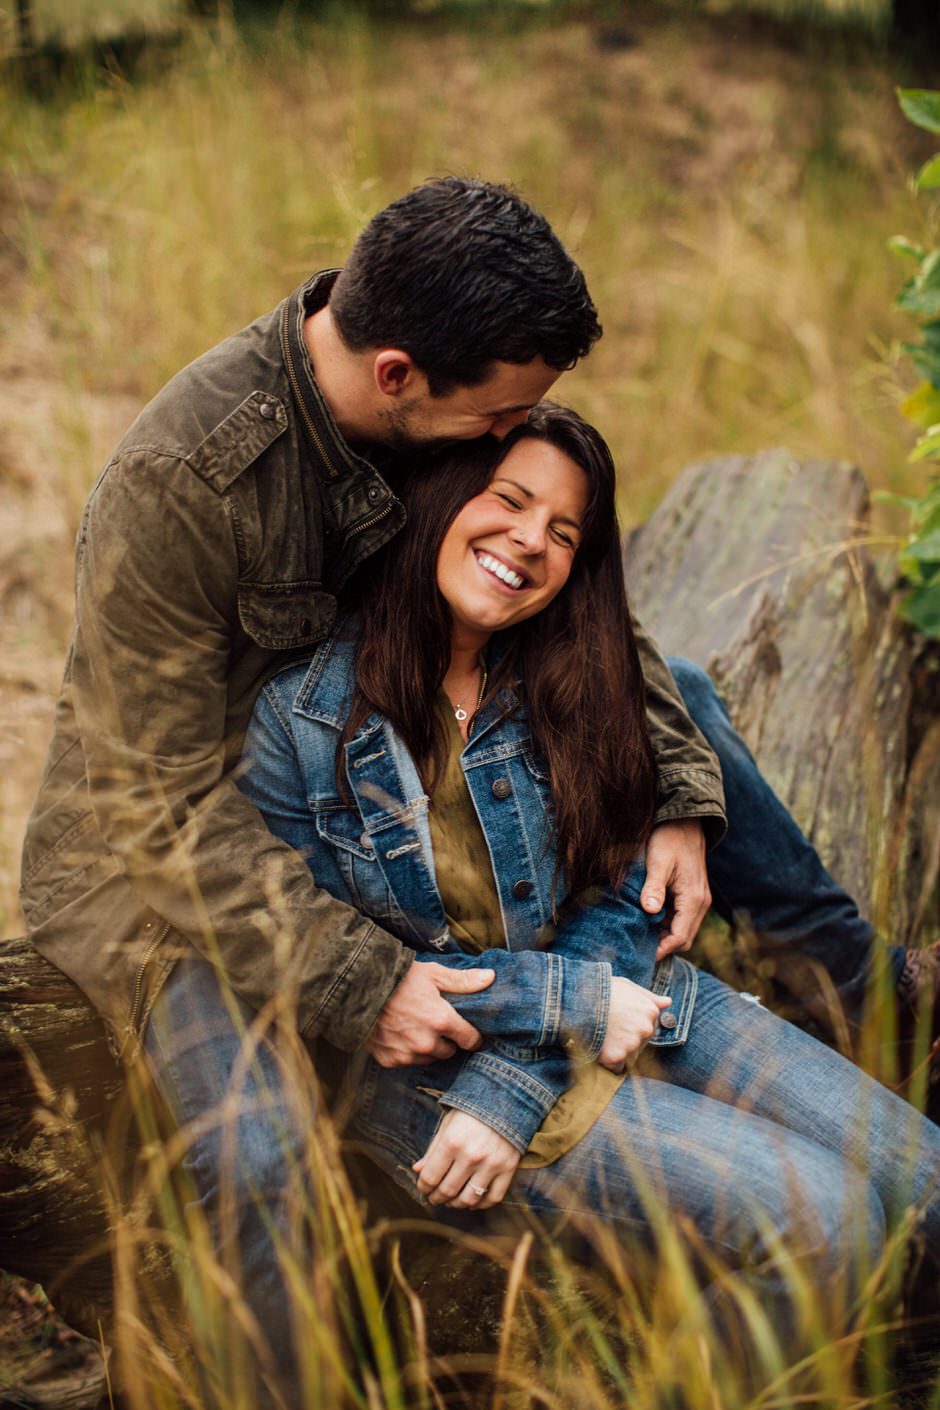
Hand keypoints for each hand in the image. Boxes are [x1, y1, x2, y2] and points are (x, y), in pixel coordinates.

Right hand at [367, 961, 494, 1067]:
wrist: (357, 989)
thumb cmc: (398, 979)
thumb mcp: (433, 974)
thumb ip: (463, 981)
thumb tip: (491, 978)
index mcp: (442, 1021)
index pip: (470, 1040)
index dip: (472, 1035)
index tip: (468, 1030)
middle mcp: (427, 1043)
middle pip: (450, 1051)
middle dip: (447, 1039)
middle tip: (436, 1021)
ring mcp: (407, 1054)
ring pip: (429, 1058)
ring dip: (428, 1047)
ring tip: (416, 1026)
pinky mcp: (390, 1060)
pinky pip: (408, 1061)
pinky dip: (407, 1051)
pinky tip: (400, 1033)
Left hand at [413, 1109, 520, 1208]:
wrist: (507, 1098)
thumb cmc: (472, 1110)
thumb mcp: (448, 1123)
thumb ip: (433, 1149)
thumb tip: (417, 1170)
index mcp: (451, 1142)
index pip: (430, 1177)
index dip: (423, 1187)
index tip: (423, 1189)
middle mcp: (470, 1156)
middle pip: (448, 1191)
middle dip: (437, 1198)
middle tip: (434, 1198)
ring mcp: (491, 1164)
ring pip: (469, 1199)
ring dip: (457, 1204)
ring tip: (452, 1201)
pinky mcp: (508, 1168)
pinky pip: (493, 1198)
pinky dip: (481, 1204)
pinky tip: (473, 1201)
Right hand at [597, 976, 671, 1071]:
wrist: (576, 999)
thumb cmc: (601, 989)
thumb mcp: (627, 986)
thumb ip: (649, 997)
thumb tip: (667, 1002)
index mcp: (650, 1012)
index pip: (648, 1028)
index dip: (631, 1025)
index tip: (618, 1021)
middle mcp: (645, 1029)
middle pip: (640, 1043)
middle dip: (627, 1040)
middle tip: (609, 1029)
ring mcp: (632, 1044)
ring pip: (630, 1056)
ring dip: (618, 1051)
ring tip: (603, 1036)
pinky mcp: (616, 1057)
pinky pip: (616, 1068)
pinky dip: (609, 1063)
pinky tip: (599, 1048)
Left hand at [641, 820, 710, 960]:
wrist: (685, 823)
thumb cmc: (669, 840)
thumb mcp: (658, 862)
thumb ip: (654, 887)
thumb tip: (649, 911)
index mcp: (694, 899)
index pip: (679, 937)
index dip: (661, 949)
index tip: (641, 954)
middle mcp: (701, 904)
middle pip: (684, 939)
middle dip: (663, 946)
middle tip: (637, 947)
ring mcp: (699, 900)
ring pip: (683, 930)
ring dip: (664, 935)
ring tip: (639, 934)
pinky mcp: (693, 896)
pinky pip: (681, 919)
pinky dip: (667, 924)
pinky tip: (647, 919)